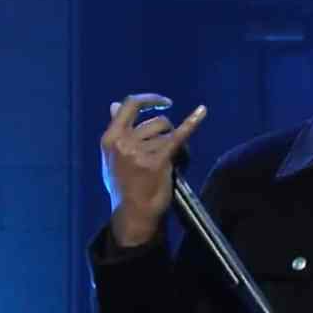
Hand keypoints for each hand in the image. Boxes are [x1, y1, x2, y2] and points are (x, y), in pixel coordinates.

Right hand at [100, 93, 206, 246]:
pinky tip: (202, 111)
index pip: (130, 105)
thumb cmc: (125, 186)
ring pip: (168, 134)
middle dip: (168, 132)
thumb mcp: (112, 156)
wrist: (133, 213)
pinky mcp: (158, 161)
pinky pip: (178, 137)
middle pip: (157, 123)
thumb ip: (117, 130)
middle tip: (170, 148)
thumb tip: (115, 104)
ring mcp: (140, 152)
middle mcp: (124, 142)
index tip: (164, 103)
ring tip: (173, 161)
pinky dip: (192, 123)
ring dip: (175, 144)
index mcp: (110, 139)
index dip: (149, 99)